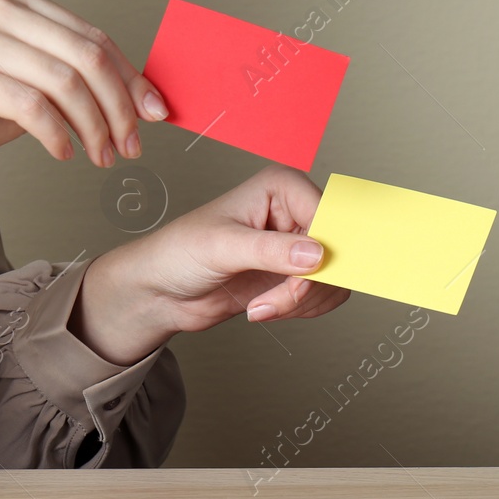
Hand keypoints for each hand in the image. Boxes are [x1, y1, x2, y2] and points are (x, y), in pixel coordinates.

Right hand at [0, 0, 166, 246]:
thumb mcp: (35, 93)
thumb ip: (80, 85)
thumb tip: (147, 101)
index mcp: (19, 3)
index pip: (95, 38)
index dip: (132, 80)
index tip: (156, 117)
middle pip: (87, 56)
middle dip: (119, 107)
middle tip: (130, 147)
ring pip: (64, 81)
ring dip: (94, 127)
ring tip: (100, 157)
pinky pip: (30, 104)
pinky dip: (57, 134)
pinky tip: (64, 154)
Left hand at [70, 166, 349, 364]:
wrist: (161, 291)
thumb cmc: (179, 252)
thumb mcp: (223, 247)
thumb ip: (271, 250)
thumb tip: (316, 254)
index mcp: (282, 187)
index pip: (328, 216)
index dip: (324, 251)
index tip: (303, 279)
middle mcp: (294, 213)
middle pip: (337, 250)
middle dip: (310, 283)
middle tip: (280, 299)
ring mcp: (296, 247)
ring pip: (333, 279)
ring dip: (302, 302)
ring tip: (262, 305)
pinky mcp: (292, 276)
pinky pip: (322, 297)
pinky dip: (300, 311)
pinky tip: (265, 308)